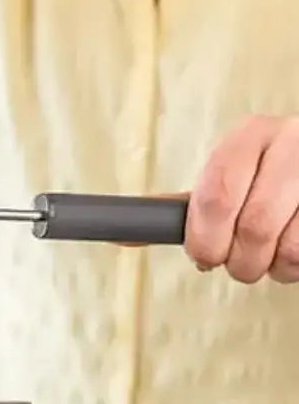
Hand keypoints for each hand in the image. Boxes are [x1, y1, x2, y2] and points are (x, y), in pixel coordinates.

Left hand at [185, 115, 298, 283]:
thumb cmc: (264, 181)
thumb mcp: (228, 180)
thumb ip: (183, 208)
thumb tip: (121, 233)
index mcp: (251, 135)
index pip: (216, 195)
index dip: (204, 238)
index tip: (203, 257)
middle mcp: (293, 142)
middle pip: (254, 226)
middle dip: (238, 261)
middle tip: (237, 265)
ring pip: (291, 247)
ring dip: (272, 268)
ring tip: (268, 259)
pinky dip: (296, 268)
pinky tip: (291, 254)